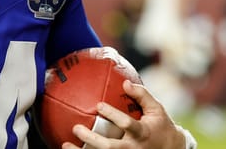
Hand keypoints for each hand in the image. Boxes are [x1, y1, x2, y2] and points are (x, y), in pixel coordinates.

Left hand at [62, 80, 186, 148]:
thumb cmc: (160, 126)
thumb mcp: (157, 109)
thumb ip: (142, 95)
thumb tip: (125, 82)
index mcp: (142, 132)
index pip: (126, 124)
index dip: (113, 115)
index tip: (98, 105)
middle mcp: (133, 148)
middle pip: (110, 147)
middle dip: (92, 139)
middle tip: (76, 128)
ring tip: (65, 144)